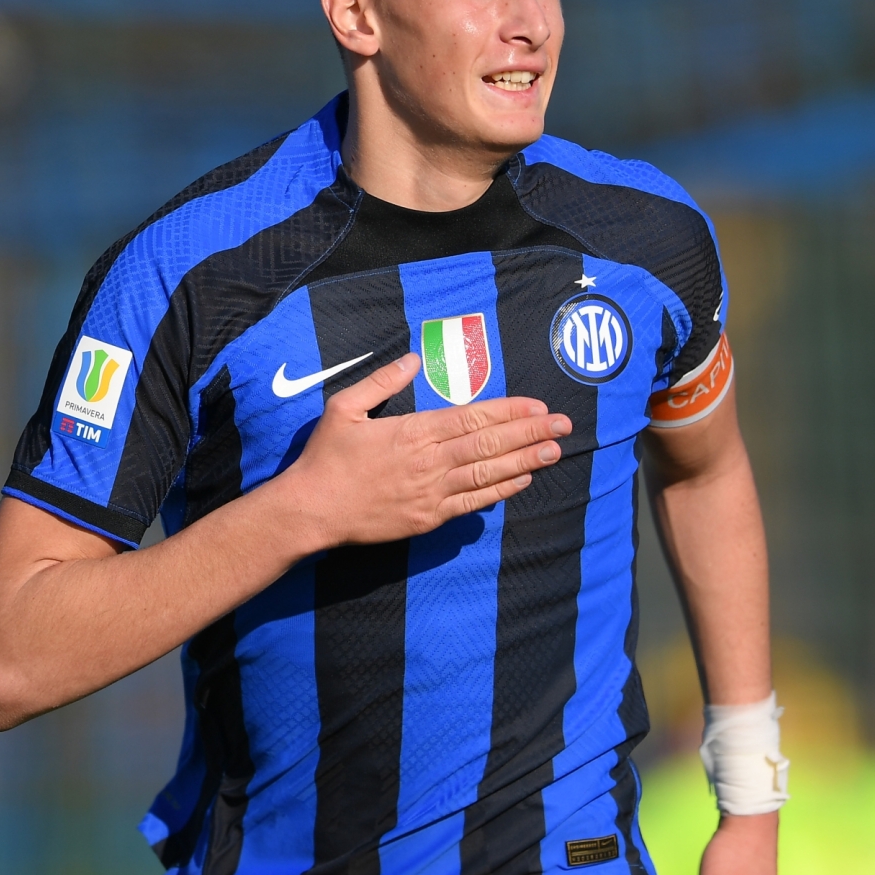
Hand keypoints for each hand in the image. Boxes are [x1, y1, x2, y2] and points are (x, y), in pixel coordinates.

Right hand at [274, 352, 569, 547]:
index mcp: (413, 431)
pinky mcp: (429, 518)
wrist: (311, 511)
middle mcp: (429, 461)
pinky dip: (500, 491)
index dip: (510, 411)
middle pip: (490, 444)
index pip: (473, 418)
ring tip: (554, 451)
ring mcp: (432, 492)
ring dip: (525, 461)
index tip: (537, 405)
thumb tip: (411, 357)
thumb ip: (381, 381)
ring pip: (488, 474)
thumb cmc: (325, 457)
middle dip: (531, 432)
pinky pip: (473, 503)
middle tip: (563, 425)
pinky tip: (523, 481)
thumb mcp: (344, 407)